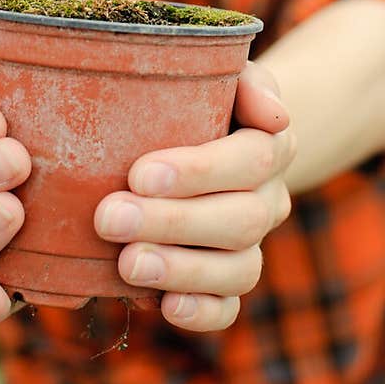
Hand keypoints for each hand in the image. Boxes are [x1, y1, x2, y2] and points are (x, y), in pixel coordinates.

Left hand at [94, 60, 294, 332]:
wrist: (206, 135)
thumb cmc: (201, 97)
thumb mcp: (223, 72)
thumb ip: (246, 81)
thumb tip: (275, 114)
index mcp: (270, 145)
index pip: (252, 159)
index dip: (199, 171)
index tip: (138, 173)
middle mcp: (268, 200)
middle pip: (240, 220)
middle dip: (172, 222)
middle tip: (109, 217)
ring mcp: (250, 246)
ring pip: (238, 270)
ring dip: (181, 269)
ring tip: (127, 263)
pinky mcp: (227, 284)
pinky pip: (229, 309)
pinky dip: (201, 311)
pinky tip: (164, 305)